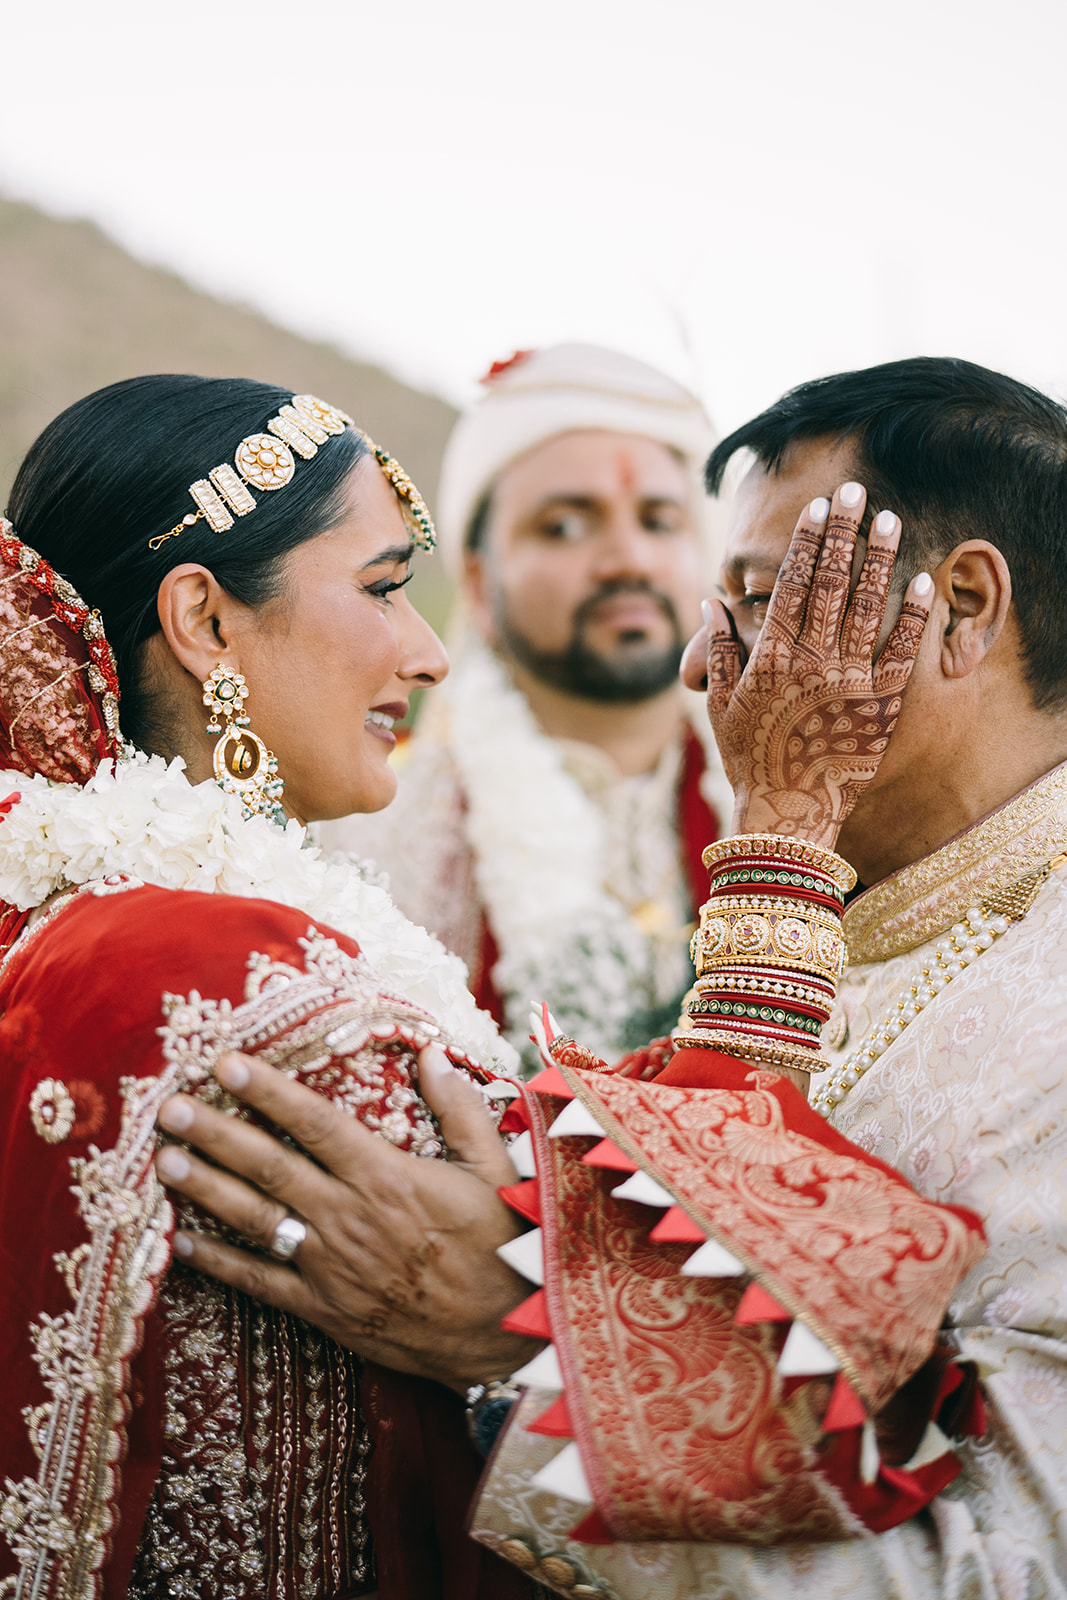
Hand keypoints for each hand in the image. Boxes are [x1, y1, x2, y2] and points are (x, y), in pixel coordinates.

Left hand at [154, 1046, 542, 1391]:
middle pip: (269, 1167)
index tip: (227, 1063)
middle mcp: (350, 1217)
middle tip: (169, 1108)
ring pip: (256, 1221)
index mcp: (388, 1176)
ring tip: (164, 1162)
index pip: (315, 1123)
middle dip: (216, 1134)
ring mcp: (332, 1267)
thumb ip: (459, 1109)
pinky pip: (261, 1284)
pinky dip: (220, 1263)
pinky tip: (183, 1242)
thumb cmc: (505, 1243)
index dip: (268, 1091)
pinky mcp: (325, 1309)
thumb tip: (431, 1053)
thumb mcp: (495, 1167)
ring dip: (206, 1189)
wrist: (508, 1335)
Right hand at [700, 483, 932, 847]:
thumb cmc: (748, 761)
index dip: (807, 541)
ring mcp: (850, 681)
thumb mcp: (720, 706)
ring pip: (869, 605)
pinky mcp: (882, 706)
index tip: (818, 507)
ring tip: (889, 519)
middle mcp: (813, 661)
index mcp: (772, 657)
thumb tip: (711, 600)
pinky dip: (914, 613)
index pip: (792, 583)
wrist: (787, 817)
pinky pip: (903, 651)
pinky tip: (921, 579)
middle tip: (858, 490)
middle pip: (833, 581)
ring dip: (880, 557)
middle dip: (845, 531)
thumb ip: (719, 650)